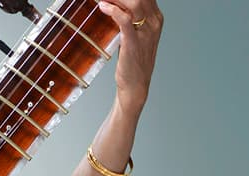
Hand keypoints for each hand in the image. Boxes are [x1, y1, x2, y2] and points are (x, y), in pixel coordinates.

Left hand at [97, 0, 163, 117]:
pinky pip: (124, 19)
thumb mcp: (136, 36)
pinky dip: (112, 10)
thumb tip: (114, 7)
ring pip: (134, 2)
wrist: (135, 85)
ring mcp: (145, 32)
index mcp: (156, 18)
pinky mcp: (133, 42)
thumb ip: (130, 21)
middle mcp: (154, 22)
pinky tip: (103, 7)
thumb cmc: (132, 61)